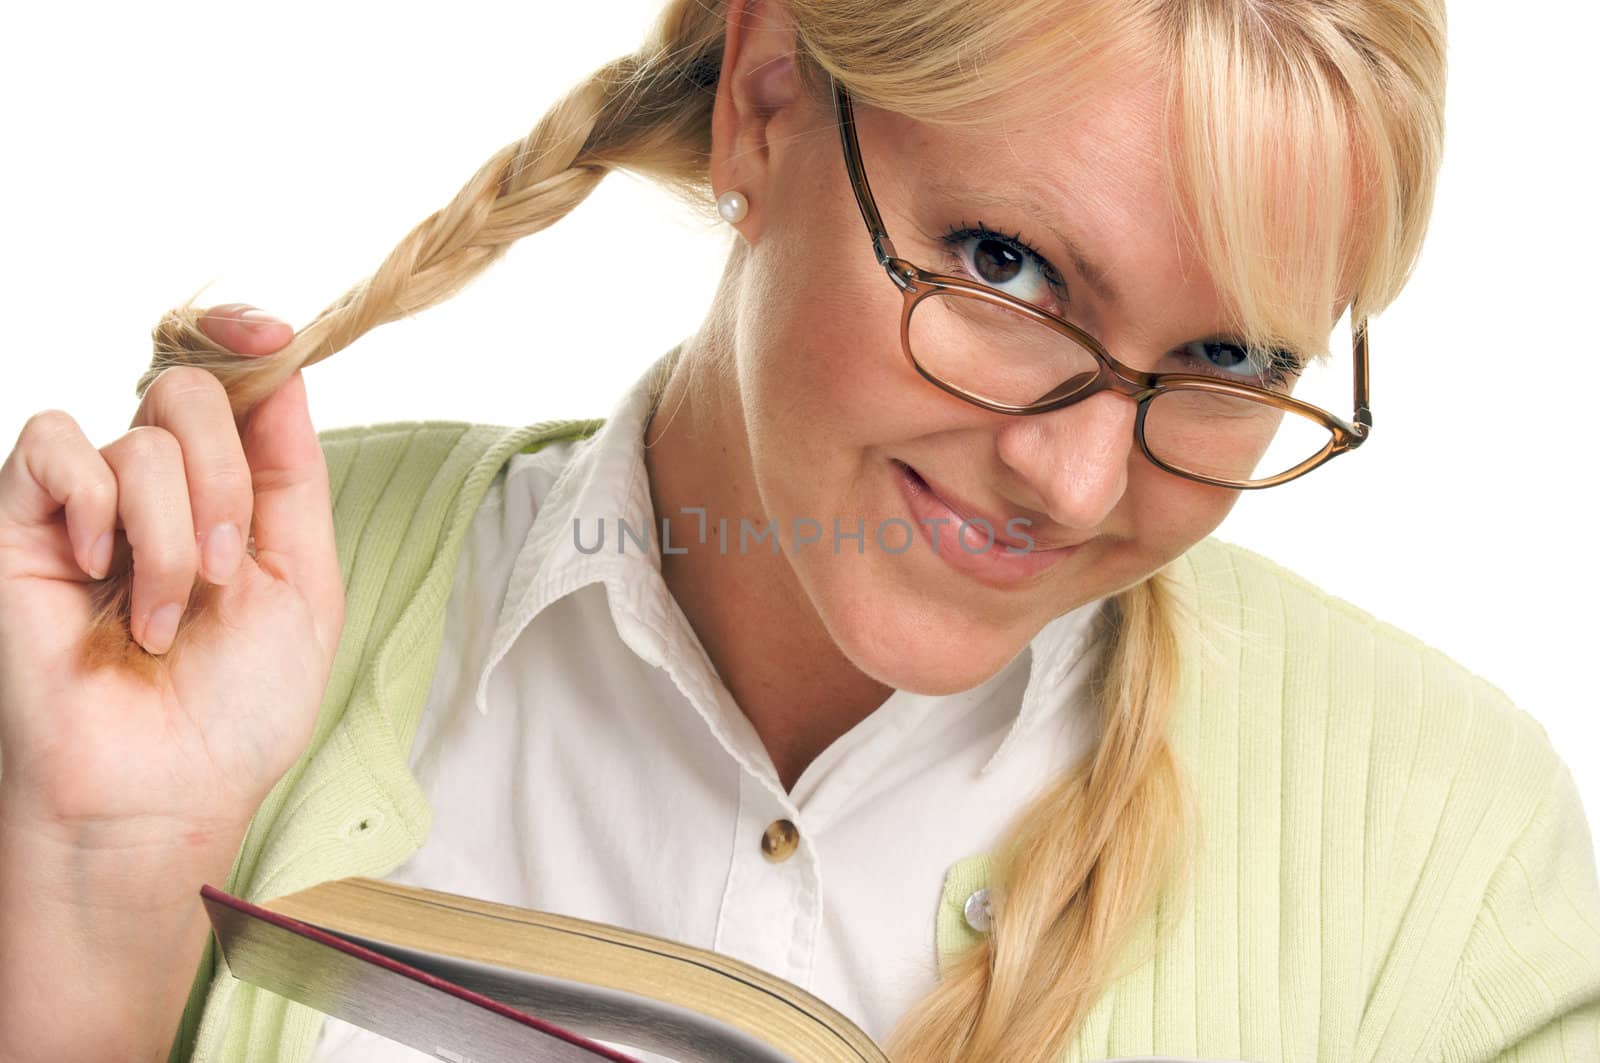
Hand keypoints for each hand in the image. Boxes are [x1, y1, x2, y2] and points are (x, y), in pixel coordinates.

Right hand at [0, 304, 345, 839]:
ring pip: (141, 441)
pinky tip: (103, 573)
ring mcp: (85, 504)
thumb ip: (293, 476)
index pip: (228, 382)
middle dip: (229, 485)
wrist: (164, 791)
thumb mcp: (303, 583)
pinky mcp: (20, 524)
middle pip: (192, 395)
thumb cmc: (237, 708)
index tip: (280, 338)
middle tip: (226, 573)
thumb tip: (288, 373)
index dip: (248, 339)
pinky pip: (53, 446)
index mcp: (225, 493)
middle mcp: (154, 488)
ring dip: (176, 537)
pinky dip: (97, 507)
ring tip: (166, 620)